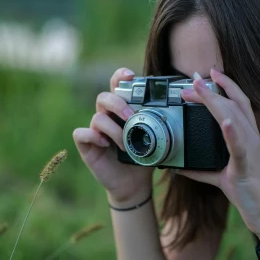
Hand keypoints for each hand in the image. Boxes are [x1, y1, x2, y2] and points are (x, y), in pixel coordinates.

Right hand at [73, 67, 152, 202]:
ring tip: (125, 144)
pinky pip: (81, 133)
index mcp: (122, 110)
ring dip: (114, 129)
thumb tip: (177, 116)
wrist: (133, 183)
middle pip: (104, 97)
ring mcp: (95, 130)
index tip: (130, 76)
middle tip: (131, 117)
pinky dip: (93, 136)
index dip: (120, 76)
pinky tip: (106, 145)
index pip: (117, 85)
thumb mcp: (155, 140)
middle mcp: (107, 116)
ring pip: (97, 117)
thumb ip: (159, 125)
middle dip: (118, 104)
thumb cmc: (143, 157)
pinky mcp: (86, 145)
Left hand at [178, 69, 259, 240]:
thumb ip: (203, 171)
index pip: (239, 104)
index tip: (209, 73)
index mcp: (249, 139)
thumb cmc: (252, 196)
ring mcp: (252, 152)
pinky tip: (224, 122)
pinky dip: (232, 133)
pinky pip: (240, 148)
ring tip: (200, 89)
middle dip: (213, 90)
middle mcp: (253, 140)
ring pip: (235, 119)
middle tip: (191, 80)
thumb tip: (180, 168)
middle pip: (234, 105)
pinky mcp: (248, 168)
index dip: (225, 86)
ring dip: (217, 102)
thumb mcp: (223, 179)